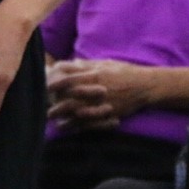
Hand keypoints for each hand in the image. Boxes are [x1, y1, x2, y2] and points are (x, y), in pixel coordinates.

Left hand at [45, 59, 159, 130]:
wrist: (145, 86)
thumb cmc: (126, 72)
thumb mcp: (108, 64)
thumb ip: (89, 65)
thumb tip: (73, 62)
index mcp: (97, 75)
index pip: (71, 79)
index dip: (56, 83)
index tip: (45, 85)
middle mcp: (98, 90)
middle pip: (71, 98)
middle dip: (56, 103)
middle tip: (43, 106)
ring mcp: (103, 105)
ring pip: (78, 113)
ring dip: (63, 117)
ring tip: (51, 118)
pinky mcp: (108, 115)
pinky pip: (89, 124)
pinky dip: (76, 126)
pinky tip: (66, 126)